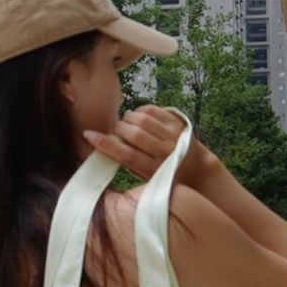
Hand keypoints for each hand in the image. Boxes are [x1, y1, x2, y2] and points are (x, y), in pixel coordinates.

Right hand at [82, 105, 213, 189]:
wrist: (196, 168)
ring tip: (126, 124)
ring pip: (143, 119)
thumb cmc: (164, 175)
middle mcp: (166, 151)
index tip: (89, 135)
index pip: (127, 154)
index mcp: (155, 170)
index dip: (106, 144)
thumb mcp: (146, 177)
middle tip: (115, 131)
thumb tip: (103, 146)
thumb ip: (127, 164)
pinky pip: (152, 110)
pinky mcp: (177, 122)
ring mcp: (173, 135)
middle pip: (134, 134)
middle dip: (118, 129)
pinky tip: (137, 118)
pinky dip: (139, 111)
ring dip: (128, 118)